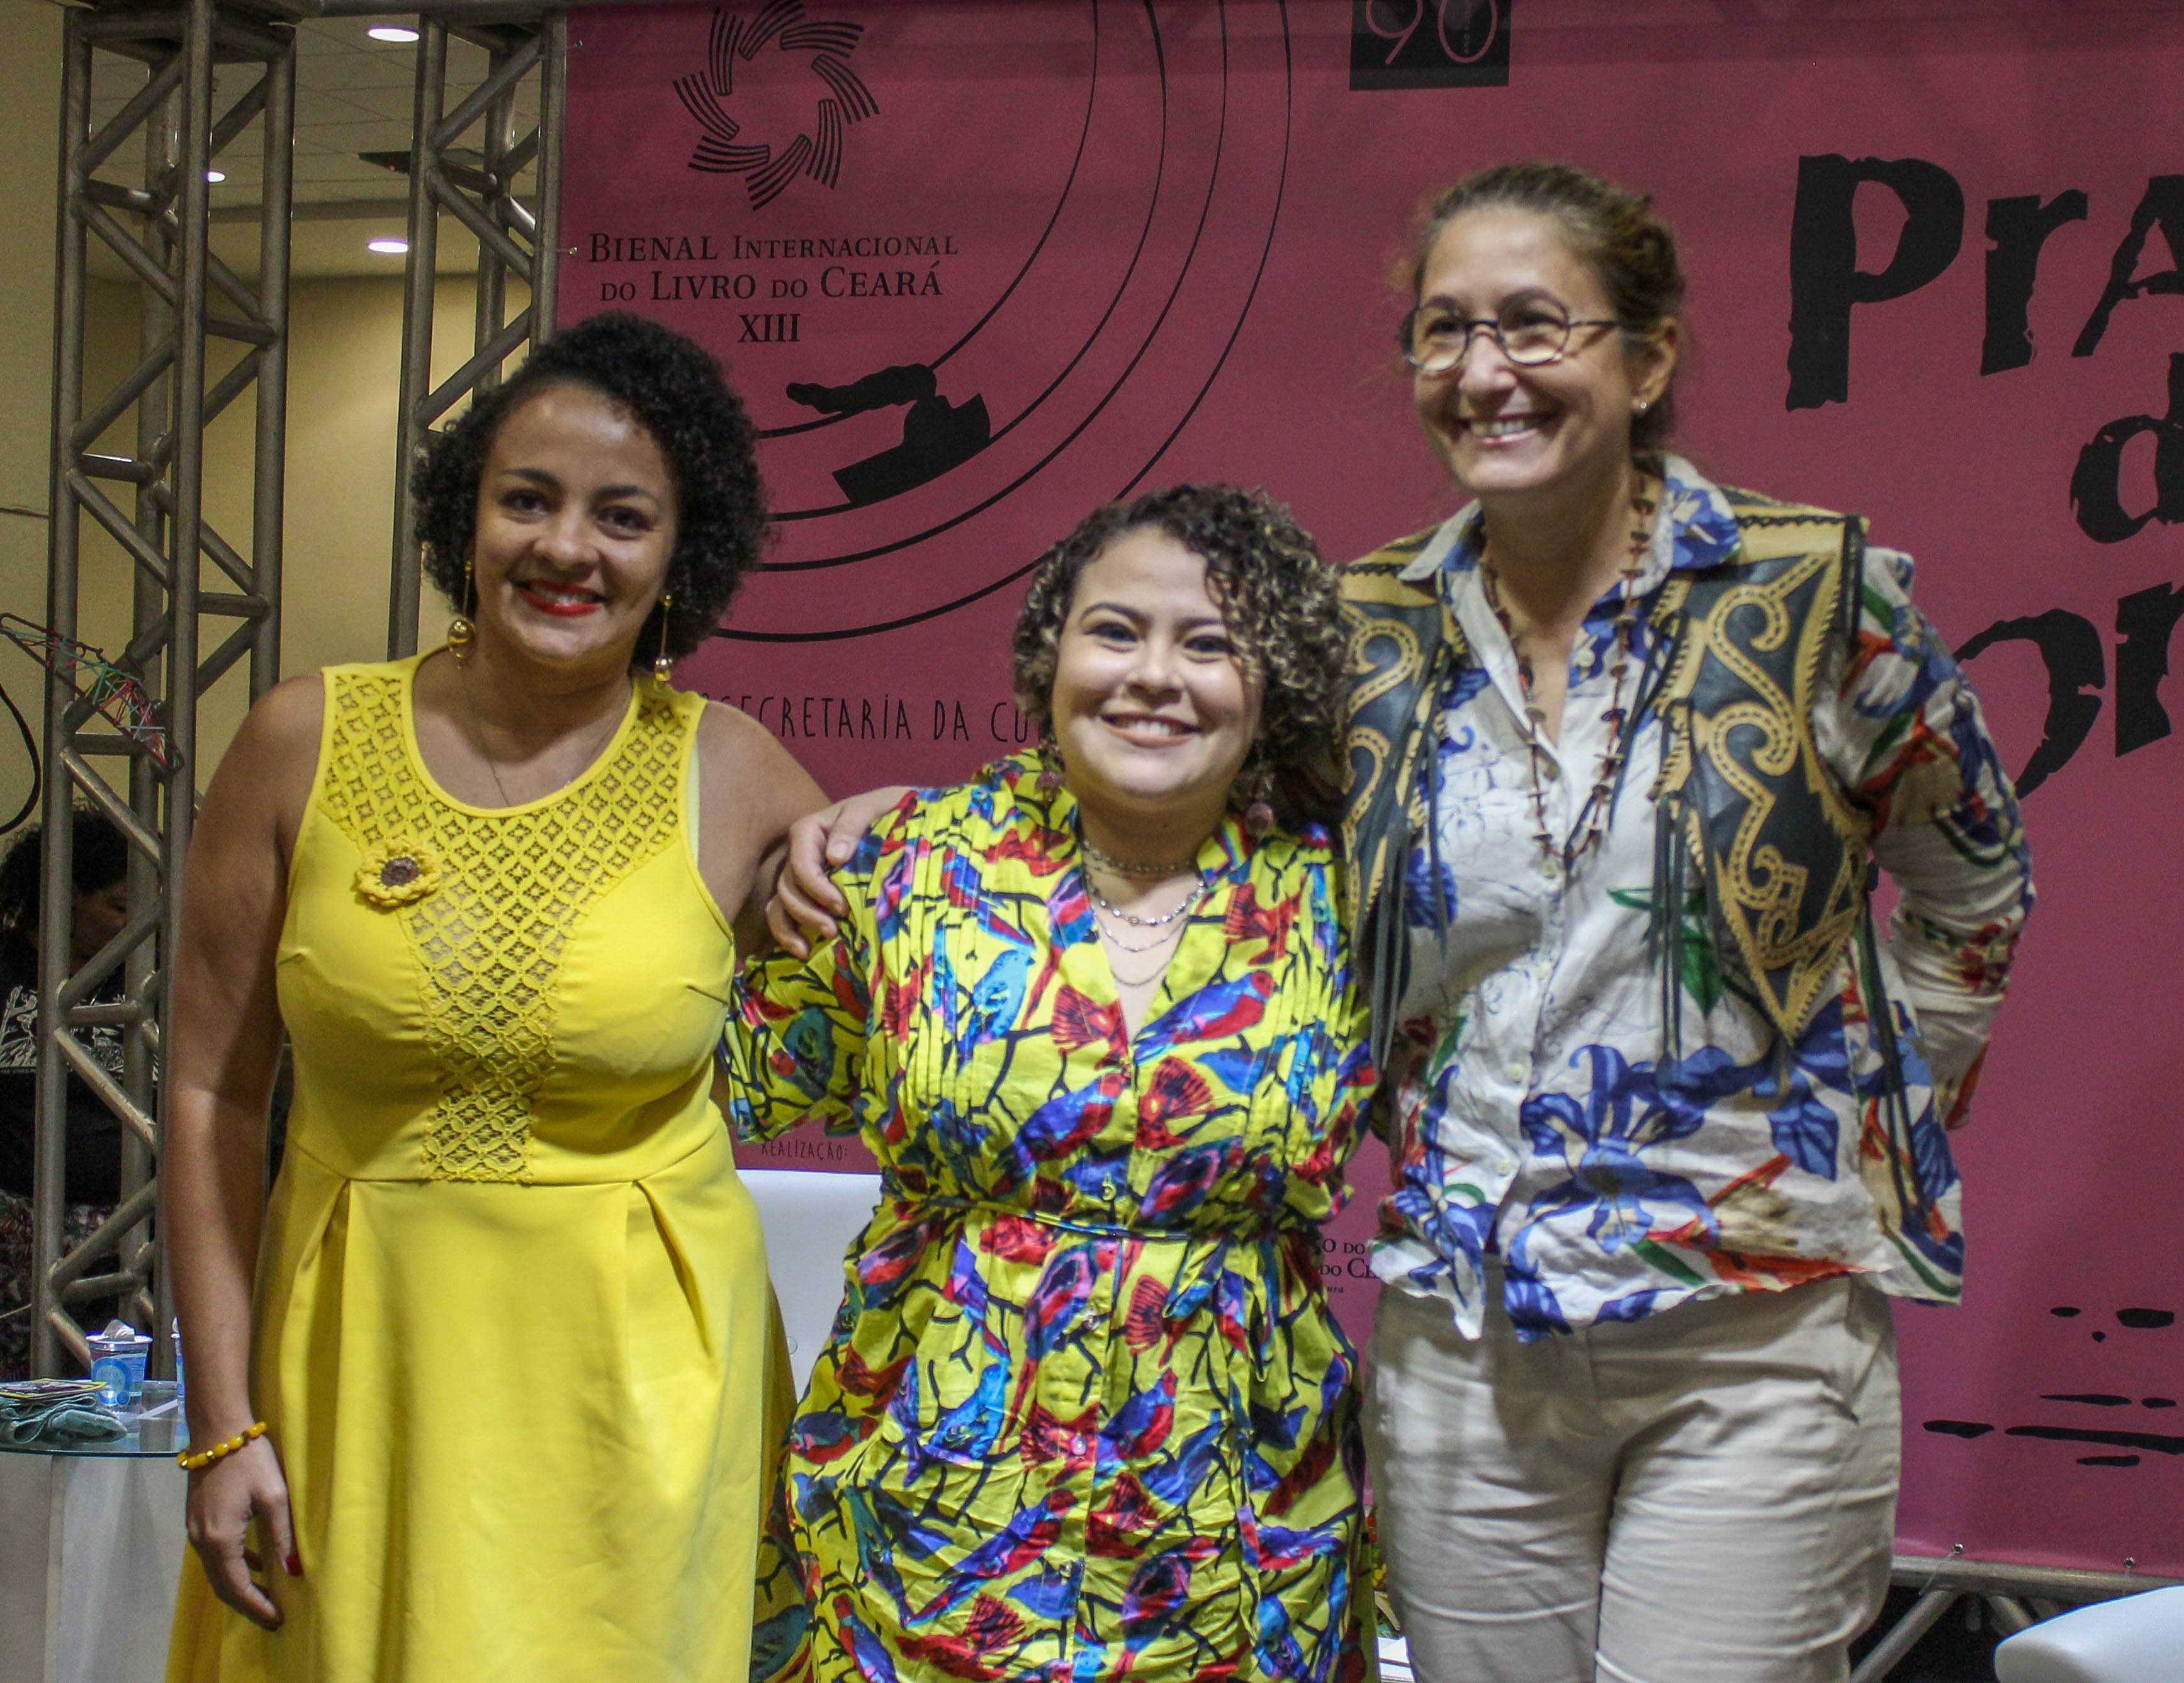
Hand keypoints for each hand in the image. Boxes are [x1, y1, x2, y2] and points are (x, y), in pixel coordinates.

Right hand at [185, 1434, 298, 1629]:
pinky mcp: (198, 1520)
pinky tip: (257, 1564)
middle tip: (273, 1617)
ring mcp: (196, 1531)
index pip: (237, 1587)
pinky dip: (235, 1566)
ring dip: (241, 1587)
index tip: (278, 1620)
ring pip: (218, 1571)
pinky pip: (216, 1554)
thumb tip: (293, 1571)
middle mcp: (202, 1541)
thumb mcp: (274, 1496)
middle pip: (223, 1585)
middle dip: (248, 1604)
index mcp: (220, 1539)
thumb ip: (282, 1535)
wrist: (217, 1430)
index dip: (256, 1607)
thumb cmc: (250, 1459)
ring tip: (267, 1598)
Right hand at [765, 786, 907, 956]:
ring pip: (781, 903)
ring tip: (825, 939)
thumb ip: (852, 825)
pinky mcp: (807, 895)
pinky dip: (787, 934)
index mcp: (810, 831)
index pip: (801, 863)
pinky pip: (783, 915)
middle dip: (808, 911)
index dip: (816, 887)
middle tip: (835, 929)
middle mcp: (799, 854)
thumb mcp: (873, 809)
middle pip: (788, 887)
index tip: (841, 906)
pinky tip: (804, 950)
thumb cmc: (886, 812)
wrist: (902, 820)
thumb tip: (834, 856)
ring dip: (796, 926)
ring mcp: (801, 877)